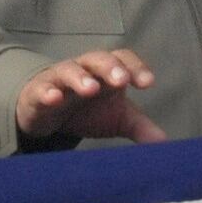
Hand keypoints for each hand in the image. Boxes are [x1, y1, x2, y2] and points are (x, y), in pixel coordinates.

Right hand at [15, 49, 166, 144]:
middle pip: (98, 58)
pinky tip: (54, 98)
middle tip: (121, 81)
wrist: (48, 114)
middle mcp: (84, 69)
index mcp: (107, 71)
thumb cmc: (88, 109)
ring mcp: (59, 79)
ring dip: (80, 78)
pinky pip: (41, 89)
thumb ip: (140, 127)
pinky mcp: (37, 93)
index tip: (148, 83)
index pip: (123, 59)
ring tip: (90, 88)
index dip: (136, 67)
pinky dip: (47, 92)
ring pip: (69, 70)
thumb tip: (164, 143)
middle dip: (110, 67)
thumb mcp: (117, 118)